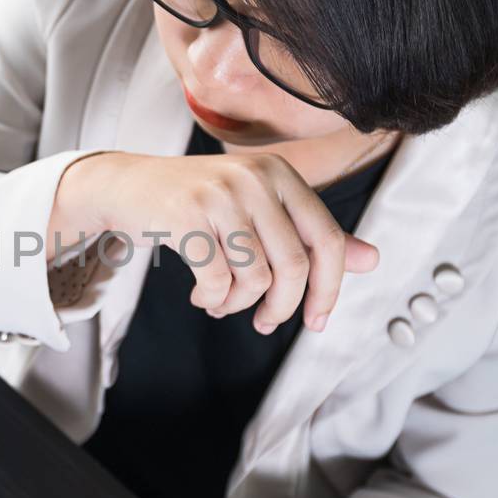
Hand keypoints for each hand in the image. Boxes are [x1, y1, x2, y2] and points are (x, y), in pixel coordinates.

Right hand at [48, 151, 377, 333]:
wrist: (127, 185)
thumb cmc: (199, 200)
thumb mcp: (260, 207)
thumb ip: (311, 232)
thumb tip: (370, 259)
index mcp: (281, 174)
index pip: (328, 239)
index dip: (329, 289)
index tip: (316, 320)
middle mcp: (255, 178)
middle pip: (294, 265)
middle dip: (282, 307)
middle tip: (266, 322)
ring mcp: (219, 194)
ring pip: (255, 277)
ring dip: (239, 305)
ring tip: (222, 302)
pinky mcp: (185, 215)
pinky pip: (218, 280)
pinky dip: (212, 300)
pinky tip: (202, 294)